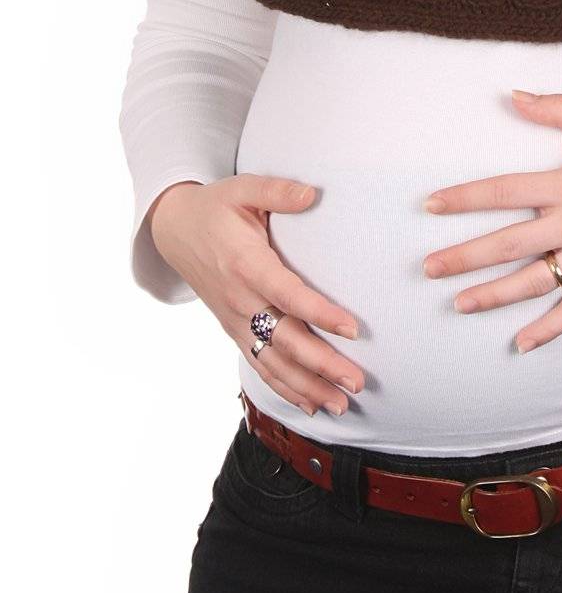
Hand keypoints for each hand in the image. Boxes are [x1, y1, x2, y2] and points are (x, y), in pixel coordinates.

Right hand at [148, 176, 363, 417]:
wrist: (175, 231)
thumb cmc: (216, 207)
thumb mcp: (243, 188)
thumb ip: (277, 191)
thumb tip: (311, 194)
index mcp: (246, 263)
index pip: (287, 295)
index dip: (319, 314)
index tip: (353, 329)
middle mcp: (240, 299)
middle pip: (284, 340)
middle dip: (322, 365)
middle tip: (357, 382)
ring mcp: (235, 320)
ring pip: (272, 362)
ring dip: (307, 387)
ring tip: (342, 404)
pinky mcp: (233, 330)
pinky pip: (259, 365)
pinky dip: (284, 388)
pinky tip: (311, 403)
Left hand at [422, 90, 561, 353]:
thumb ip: (557, 108)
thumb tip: (513, 96)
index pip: (503, 191)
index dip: (463, 197)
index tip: (430, 204)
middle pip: (508, 245)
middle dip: (463, 257)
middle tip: (428, 268)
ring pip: (534, 283)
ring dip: (493, 295)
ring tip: (458, 303)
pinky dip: (548, 330)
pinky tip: (520, 343)